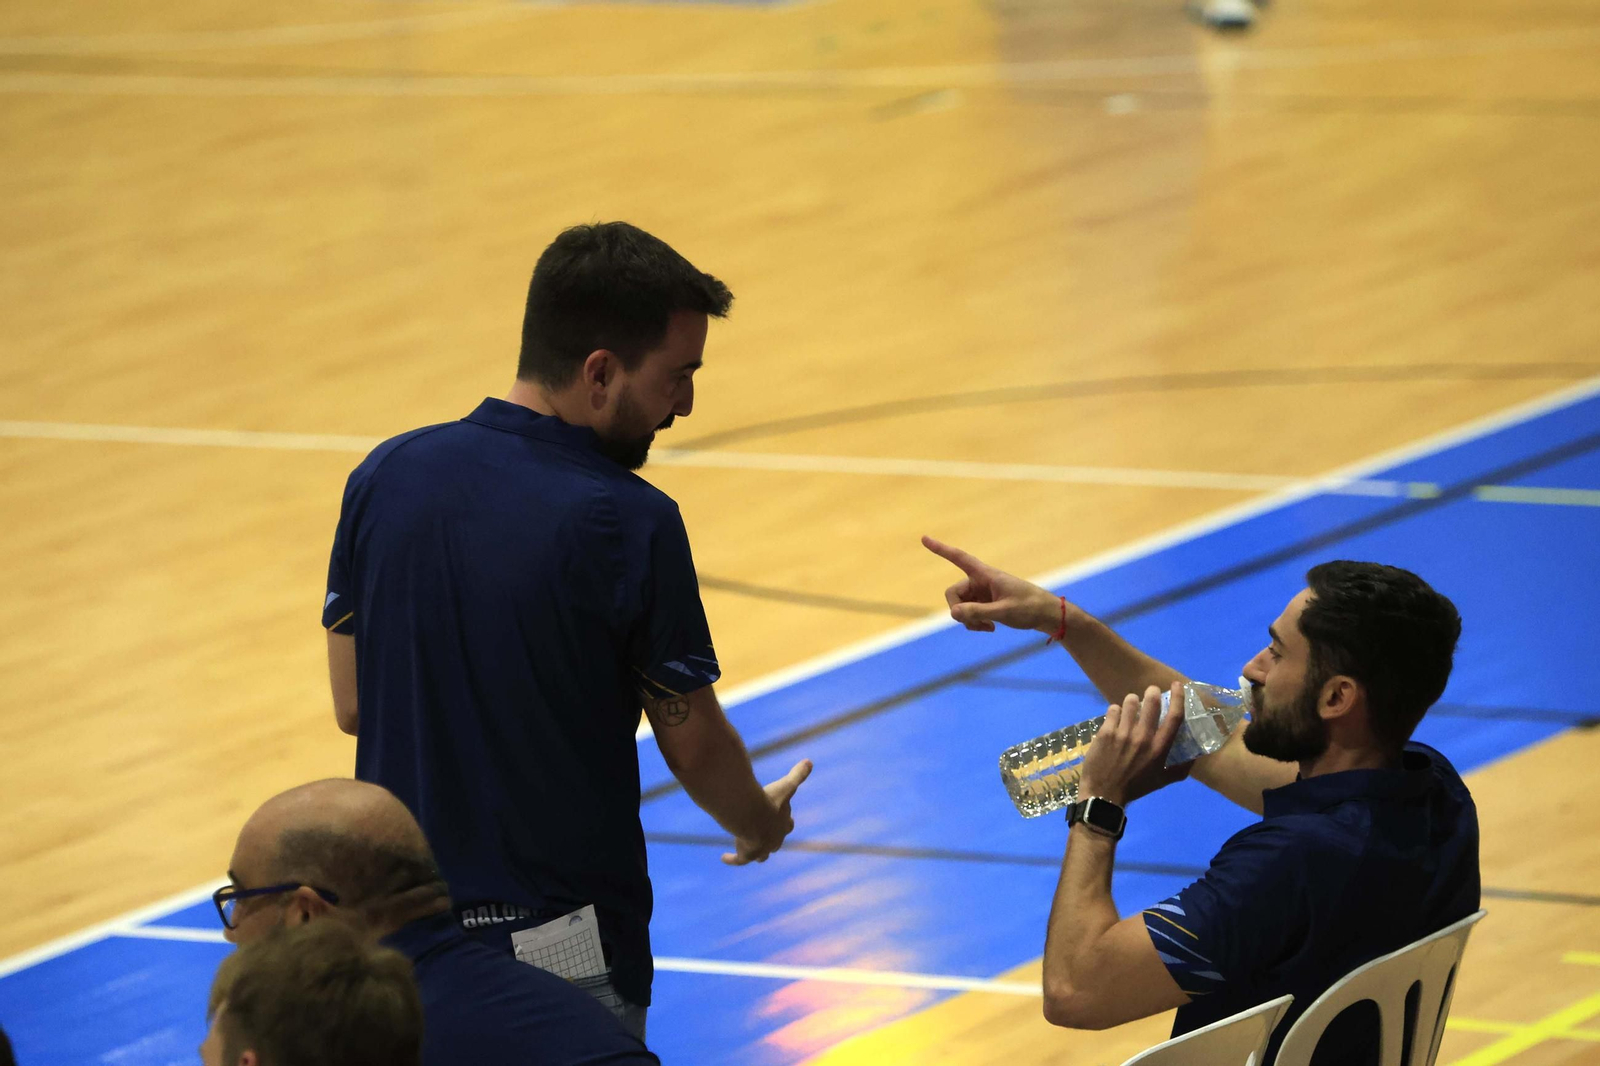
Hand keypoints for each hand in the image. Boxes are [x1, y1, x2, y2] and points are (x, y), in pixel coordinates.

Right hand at [723, 759, 811, 865]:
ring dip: (755, 853)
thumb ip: (797, 775)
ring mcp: (761, 849)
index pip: (787, 825)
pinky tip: (723, 858)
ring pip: (761, 856)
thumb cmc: (769, 800)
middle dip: (771, 840)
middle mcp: (775, 840)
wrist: (752, 815)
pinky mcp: (746, 854)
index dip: (785, 822)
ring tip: (746, 850)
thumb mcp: (785, 786)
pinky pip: (739, 860)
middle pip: (775, 843)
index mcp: (784, 825)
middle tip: (764, 837)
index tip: (784, 820)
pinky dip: (731, 859)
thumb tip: (810, 761)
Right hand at [921, 535, 1062, 633]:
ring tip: (987, 628)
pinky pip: (968, 614)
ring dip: (968, 620)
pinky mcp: (985, 605)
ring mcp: (982, 594)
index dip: (940, 549)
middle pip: (953, 593)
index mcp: (986, 575)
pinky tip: (989, 629)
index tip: (924, 538)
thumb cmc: (1029, 608)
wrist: (1046, 615)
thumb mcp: (1004, 612)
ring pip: (960, 606)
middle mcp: (980, 582)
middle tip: (972, 624)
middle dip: (959, 610)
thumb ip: (978, 612)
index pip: (959, 558)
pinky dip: (974, 623)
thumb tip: (953, 613)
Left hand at [1079, 683, 1186, 806]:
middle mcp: (1143, 738)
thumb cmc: (1135, 787)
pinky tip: (1116, 717)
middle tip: (1150, 692)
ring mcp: (1123, 733)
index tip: (1177, 686)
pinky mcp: (1105, 732)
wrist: (1104, 794)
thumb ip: (1181, 769)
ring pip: (1130, 702)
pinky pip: (1113, 709)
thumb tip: (1196, 757)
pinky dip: (1116, 710)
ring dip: (1132, 701)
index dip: (1178, 698)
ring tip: (1130, 707)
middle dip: (1152, 692)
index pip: (1174, 717)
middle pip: (1152, 703)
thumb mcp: (1162, 781)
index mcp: (1160, 749)